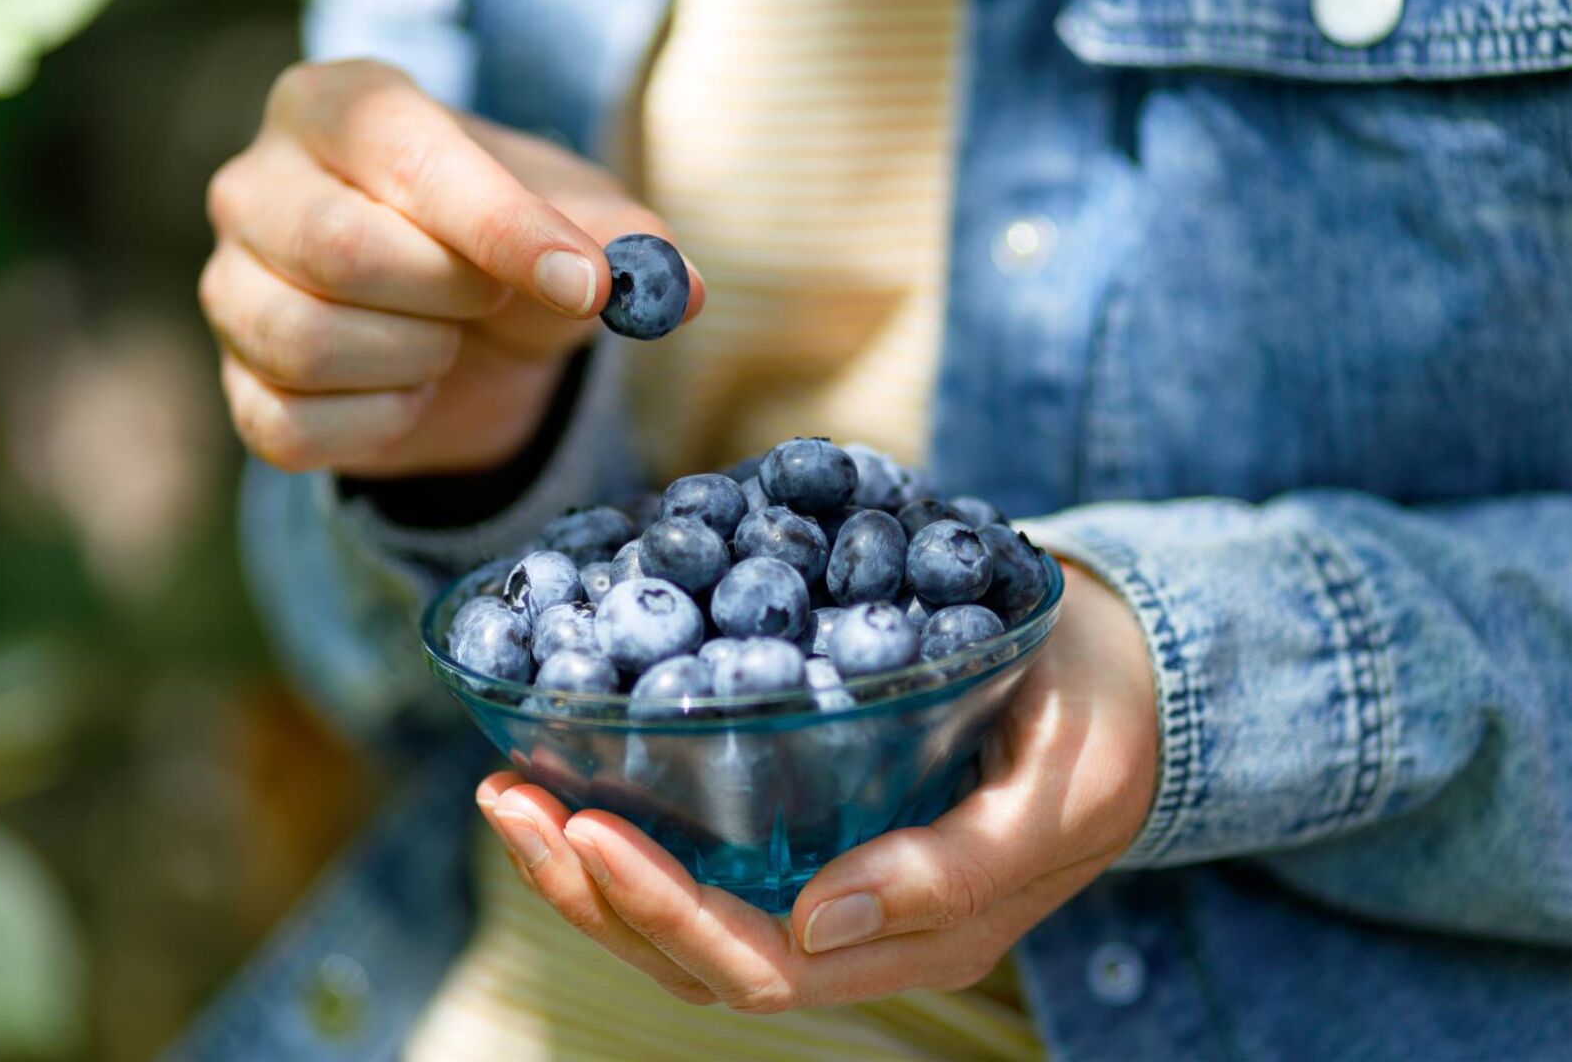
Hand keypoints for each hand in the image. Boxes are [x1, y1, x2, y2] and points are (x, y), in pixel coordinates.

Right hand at [200, 59, 702, 476]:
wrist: (470, 330)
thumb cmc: (512, 244)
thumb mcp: (580, 221)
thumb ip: (630, 243)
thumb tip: (677, 290)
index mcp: (337, 104)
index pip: (407, 158)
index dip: (503, 229)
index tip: (586, 286)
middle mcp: (258, 183)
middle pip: (341, 250)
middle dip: (454, 295)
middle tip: (492, 300)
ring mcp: (230, 287)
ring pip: (308, 340)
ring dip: (419, 359)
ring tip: (448, 338)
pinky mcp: (238, 386)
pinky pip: (293, 426)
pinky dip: (381, 422)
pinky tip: (410, 389)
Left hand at [479, 561, 1158, 1010]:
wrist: (1126, 671)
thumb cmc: (1103, 722)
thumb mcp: (1059, 793)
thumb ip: (955, 872)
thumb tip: (815, 924)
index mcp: (921, 936)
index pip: (762, 967)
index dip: (665, 912)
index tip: (588, 829)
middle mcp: (862, 929)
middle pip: (697, 954)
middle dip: (592, 892)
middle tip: (512, 804)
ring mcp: (834, 881)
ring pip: (686, 914)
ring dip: (587, 867)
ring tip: (511, 795)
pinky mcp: (818, 823)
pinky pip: (705, 855)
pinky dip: (629, 825)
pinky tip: (574, 772)